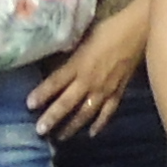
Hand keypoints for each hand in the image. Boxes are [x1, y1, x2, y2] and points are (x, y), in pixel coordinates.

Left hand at [27, 14, 145, 138]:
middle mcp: (89, 81)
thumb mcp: (83, 37)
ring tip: (60, 137)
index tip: (29, 105)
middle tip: (40, 131)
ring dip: (72, 126)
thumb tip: (54, 60)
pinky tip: (91, 133)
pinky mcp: (119, 92)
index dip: (42, 94)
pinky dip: (99, 124)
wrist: (137, 31)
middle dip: (53, 118)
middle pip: (67, 103)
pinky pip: (108, 112)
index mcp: (78, 64)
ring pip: (85, 113)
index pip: (55, 82)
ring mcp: (105, 89)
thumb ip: (70, 54)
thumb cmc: (109, 29)